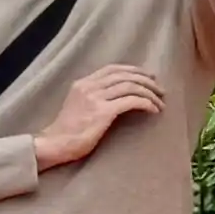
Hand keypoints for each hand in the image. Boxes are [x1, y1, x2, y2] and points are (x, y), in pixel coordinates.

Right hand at [28, 67, 166, 172]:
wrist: (54, 144)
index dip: (134, 70)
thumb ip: (94, 96)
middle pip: (125, 75)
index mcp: (82, 83)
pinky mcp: (103, 112)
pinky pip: (133, 101)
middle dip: (147, 81)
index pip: (113, 69)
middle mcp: (88, 87)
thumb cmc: (68, 130)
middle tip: (160, 90)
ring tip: (160, 102)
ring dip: (150, 93)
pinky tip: (154, 111)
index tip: (149, 76)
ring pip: (131, 86)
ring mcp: (95, 98)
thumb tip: (118, 94)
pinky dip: (147, 104)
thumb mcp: (78, 105)